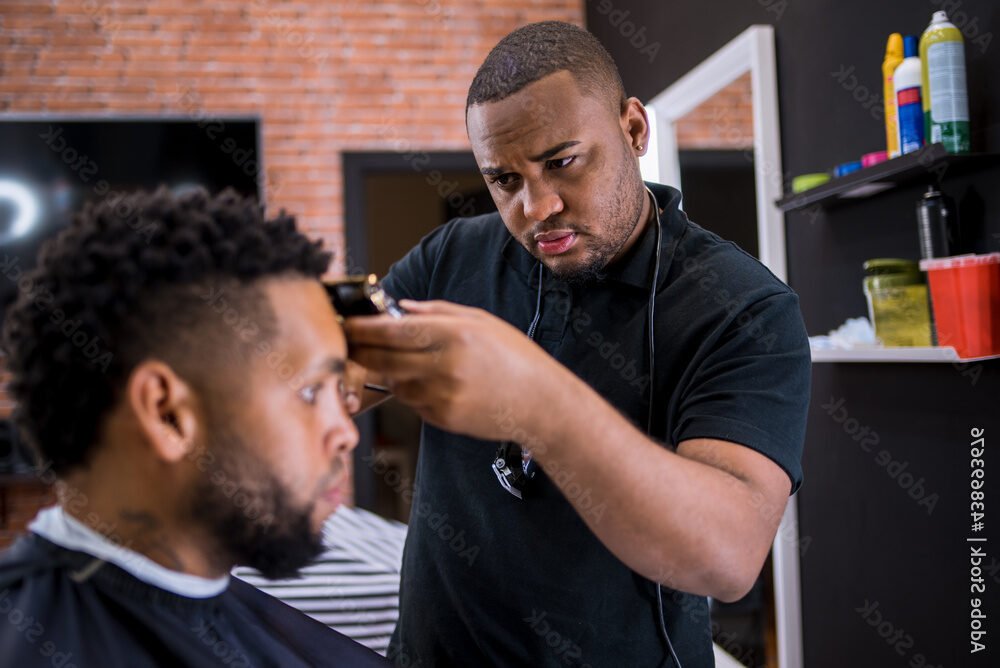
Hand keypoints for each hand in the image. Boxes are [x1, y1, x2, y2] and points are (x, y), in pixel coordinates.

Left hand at [343, 300, 569, 439]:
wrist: (540, 402)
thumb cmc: (513, 357)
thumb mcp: (480, 321)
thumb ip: (435, 312)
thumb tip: (398, 309)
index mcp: (453, 335)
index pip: (391, 331)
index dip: (361, 328)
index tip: (345, 323)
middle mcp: (444, 366)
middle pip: (382, 359)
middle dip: (360, 350)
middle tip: (350, 342)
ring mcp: (441, 396)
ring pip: (394, 383)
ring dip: (390, 372)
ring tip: (412, 362)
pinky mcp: (442, 418)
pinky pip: (412, 402)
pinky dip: (412, 391)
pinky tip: (435, 383)